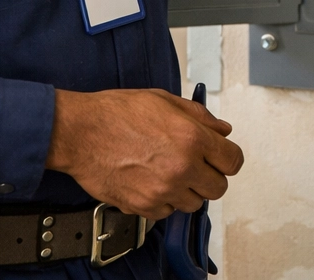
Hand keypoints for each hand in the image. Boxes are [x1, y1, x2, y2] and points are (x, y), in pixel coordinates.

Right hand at [45, 88, 242, 218]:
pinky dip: (163, 201)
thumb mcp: (164, 101)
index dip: (228, 158)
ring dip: (187, 190)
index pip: (233, 161)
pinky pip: (166, 212)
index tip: (221, 157)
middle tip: (195, 165)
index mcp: (192, 138)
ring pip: (193, 203)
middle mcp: (181, 168)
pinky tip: (151, 181)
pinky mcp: (143, 206)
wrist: (80, 133)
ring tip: (168, 172)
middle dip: (210, 176)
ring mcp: (163, 190)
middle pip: (218, 188)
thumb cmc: (116, 113)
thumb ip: (200, 117)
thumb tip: (222, 129)